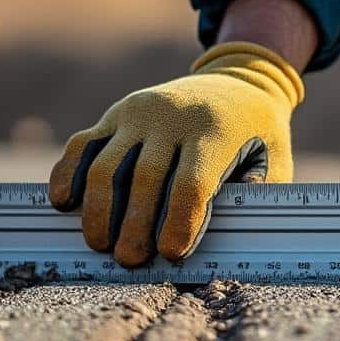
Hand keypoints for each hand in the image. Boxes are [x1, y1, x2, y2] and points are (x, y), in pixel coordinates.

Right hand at [48, 42, 303, 265]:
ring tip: (99, 244)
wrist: (239, 79)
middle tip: (129, 261)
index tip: (171, 254)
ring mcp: (138, 112)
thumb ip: (254, 198)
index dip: (180, 222)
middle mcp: (172, 118)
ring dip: (98, 209)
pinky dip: (68, 173)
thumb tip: (226, 242)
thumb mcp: (275, 161)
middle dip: (133, 226)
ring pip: (106, 164)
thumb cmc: (258, 134)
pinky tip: (64, 204)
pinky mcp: (116, 114)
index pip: (191, 183)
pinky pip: (83, 145)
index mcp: (214, 131)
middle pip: (144, 179)